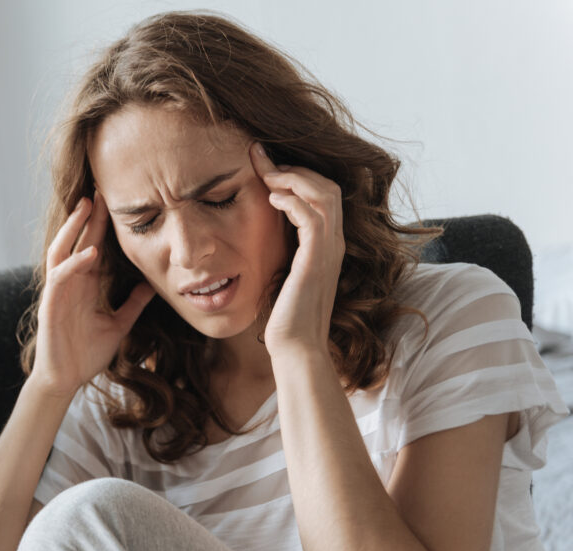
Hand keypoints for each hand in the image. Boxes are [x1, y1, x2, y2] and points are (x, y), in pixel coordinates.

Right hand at [31, 191, 154, 396]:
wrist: (65, 380)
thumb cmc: (86, 353)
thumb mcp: (118, 324)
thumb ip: (132, 304)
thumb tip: (152, 286)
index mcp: (84, 285)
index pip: (93, 246)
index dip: (102, 225)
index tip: (117, 201)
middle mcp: (70, 283)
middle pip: (77, 241)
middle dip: (88, 216)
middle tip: (101, 189)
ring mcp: (58, 293)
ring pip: (61, 251)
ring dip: (72, 229)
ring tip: (86, 208)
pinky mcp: (50, 306)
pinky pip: (60, 278)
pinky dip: (74, 264)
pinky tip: (89, 254)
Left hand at [249, 142, 344, 356]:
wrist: (296, 347)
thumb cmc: (286, 315)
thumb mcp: (285, 272)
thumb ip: (285, 248)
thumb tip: (266, 228)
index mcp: (327, 244)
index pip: (323, 194)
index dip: (297, 174)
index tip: (265, 164)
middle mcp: (334, 243)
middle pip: (327, 186)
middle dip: (293, 167)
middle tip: (261, 158)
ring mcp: (328, 251)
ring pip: (324, 195)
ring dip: (292, 178)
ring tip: (266, 174)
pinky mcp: (315, 261)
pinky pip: (311, 217)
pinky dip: (292, 201)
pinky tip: (272, 199)